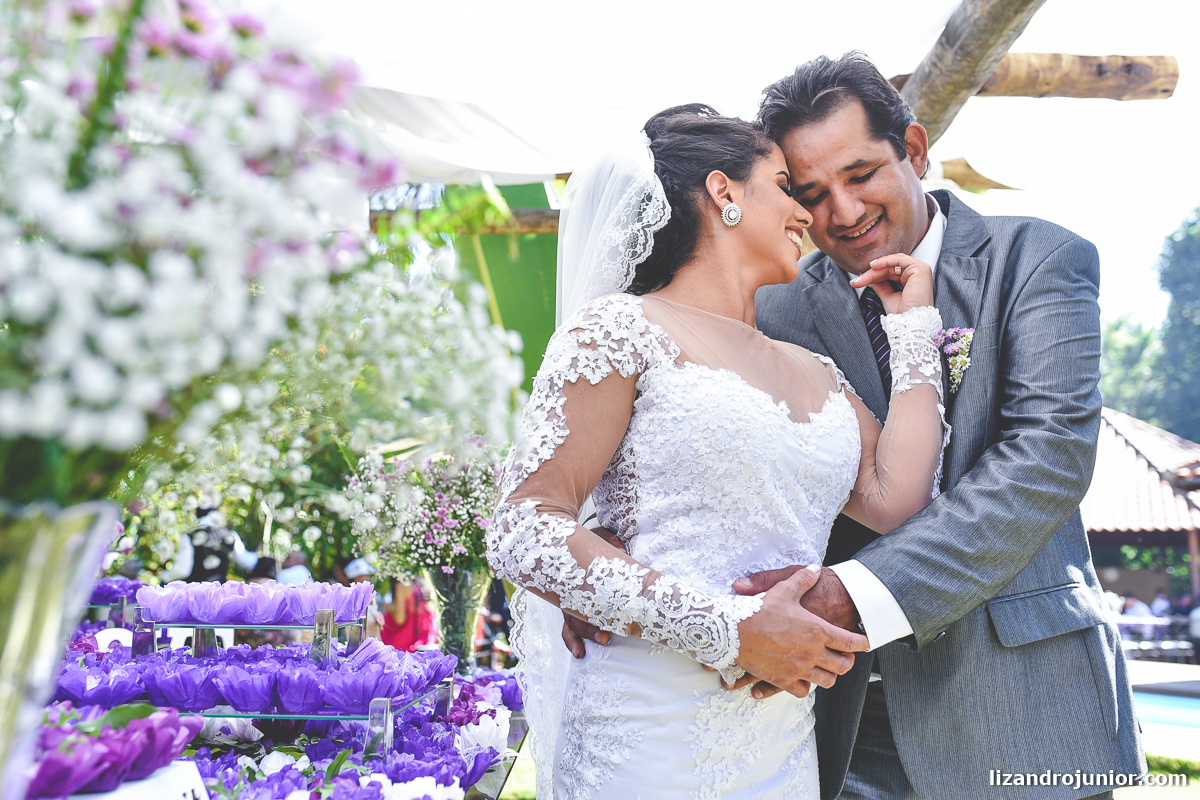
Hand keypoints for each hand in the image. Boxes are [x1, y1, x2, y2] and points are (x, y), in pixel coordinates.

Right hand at [560, 524, 625, 657]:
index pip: (584, 597)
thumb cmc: (589, 542)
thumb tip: (620, 547)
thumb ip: (610, 542)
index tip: (604, 623)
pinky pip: (568, 627)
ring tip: (582, 653)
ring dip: (577, 639)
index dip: (593, 611)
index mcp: (578, 577)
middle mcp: (571, 593)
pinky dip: (572, 641)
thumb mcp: (599, 538)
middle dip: (589, 629)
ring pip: (569, 624)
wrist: (569, 541)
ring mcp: (569, 602)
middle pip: (576, 615)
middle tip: (604, 638)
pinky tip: (579, 653)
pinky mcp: (571, 608)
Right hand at [734, 566, 868, 698]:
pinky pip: (803, 691)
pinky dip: (805, 686)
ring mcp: (798, 669)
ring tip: (825, 667)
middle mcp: (812, 653)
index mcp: (817, 631)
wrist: (733, 631)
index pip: (851, 642)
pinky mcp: (783, 680)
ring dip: (829, 674)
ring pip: (826, 681)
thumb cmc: (759, 610)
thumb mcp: (783, 588)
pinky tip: (802, 678)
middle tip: (845, 656)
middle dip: (847, 661)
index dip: (862, 643)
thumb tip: (815, 568)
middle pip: (843, 665)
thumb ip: (803, 578)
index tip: (865, 642)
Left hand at [849, 253, 933, 314]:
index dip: (873, 275)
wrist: (910, 323)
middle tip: (857, 281)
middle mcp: (917, 274)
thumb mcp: (888, 297)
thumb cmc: (903, 315)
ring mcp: (920, 270)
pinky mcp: (920, 269)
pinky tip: (873, 266)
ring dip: (876, 269)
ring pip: (893, 263)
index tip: (858, 281)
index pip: (890, 272)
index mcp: (912, 280)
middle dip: (871, 273)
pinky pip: (899, 259)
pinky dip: (885, 260)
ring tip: (862, 276)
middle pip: (890, 267)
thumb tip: (870, 279)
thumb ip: (880, 285)